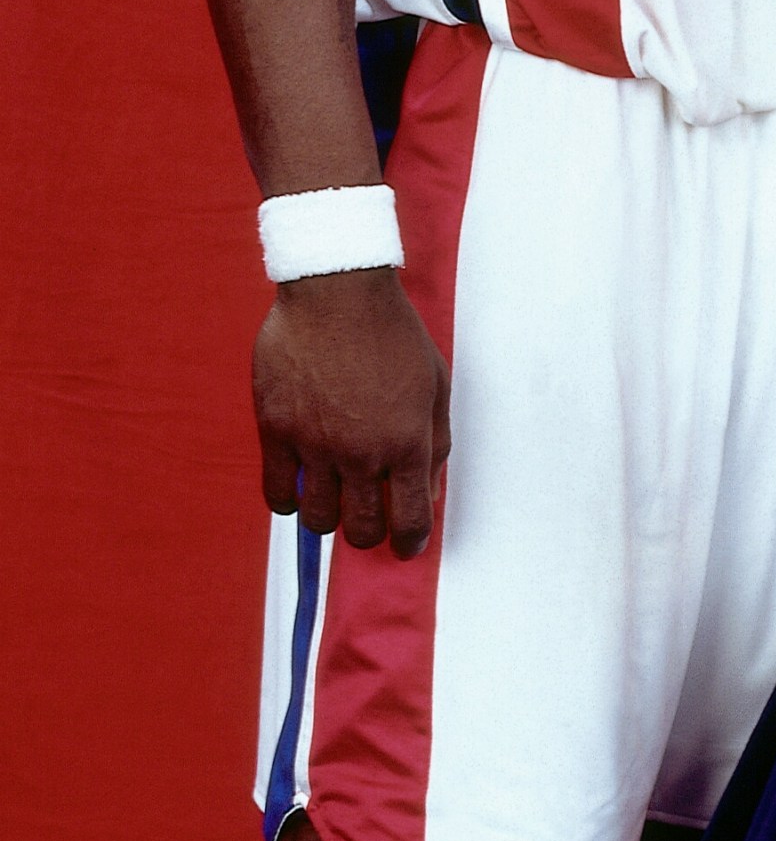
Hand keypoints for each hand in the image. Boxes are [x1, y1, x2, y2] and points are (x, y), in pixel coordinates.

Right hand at [254, 268, 449, 557]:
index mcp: (407, 441)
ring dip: (330, 518)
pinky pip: (277, 494)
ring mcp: (315, 445)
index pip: (410, 518)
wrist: (338, 293)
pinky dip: (289, 501)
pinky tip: (300, 487)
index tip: (407, 547)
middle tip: (370, 522)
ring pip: (318, 519)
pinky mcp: (276, 432)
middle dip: (370, 534)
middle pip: (361, 529)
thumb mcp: (435, 382)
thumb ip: (434, 440)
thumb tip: (427, 488)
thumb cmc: (393, 333)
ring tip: (336, 499)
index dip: (410, 541)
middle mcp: (361, 452)